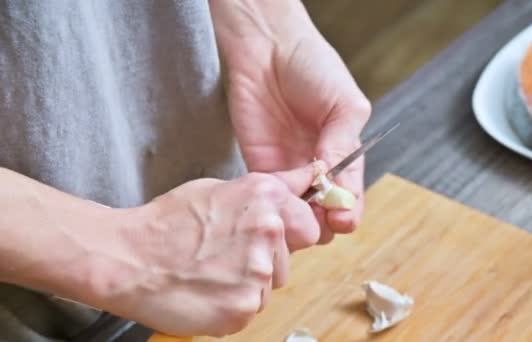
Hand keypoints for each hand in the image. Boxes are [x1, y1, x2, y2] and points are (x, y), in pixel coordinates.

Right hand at [90, 166, 318, 336]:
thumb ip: (270, 189)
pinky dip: (231, 307)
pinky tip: (206, 291)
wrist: (128, 259)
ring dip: (247, 285)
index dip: (287, 235)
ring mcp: (257, 271)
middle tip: (223, 256)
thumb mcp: (220, 189)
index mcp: (264, 197)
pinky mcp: (244, 307)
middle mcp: (268, 231)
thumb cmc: (167, 224)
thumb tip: (310, 175)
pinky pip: (251, 309)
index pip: (308, 224)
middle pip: (286, 260)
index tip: (267, 240)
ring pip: (269, 286)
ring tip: (211, 273)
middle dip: (263, 261)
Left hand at [210, 0, 371, 243]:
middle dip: (324, 222)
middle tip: (318, 216)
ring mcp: (289, 169)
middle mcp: (318, 167)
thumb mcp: (344, 104)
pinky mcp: (261, 166)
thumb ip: (343, 143)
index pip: (351, 196)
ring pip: (297, 212)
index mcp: (345, 154)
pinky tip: (276, 197)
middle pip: (325, 213)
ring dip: (299, 217)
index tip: (343, 218)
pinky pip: (269, 196)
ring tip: (296, 209)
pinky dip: (274, 203)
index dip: (349, 212)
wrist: (268, 48)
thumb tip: (336, 183)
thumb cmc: (313, 67)